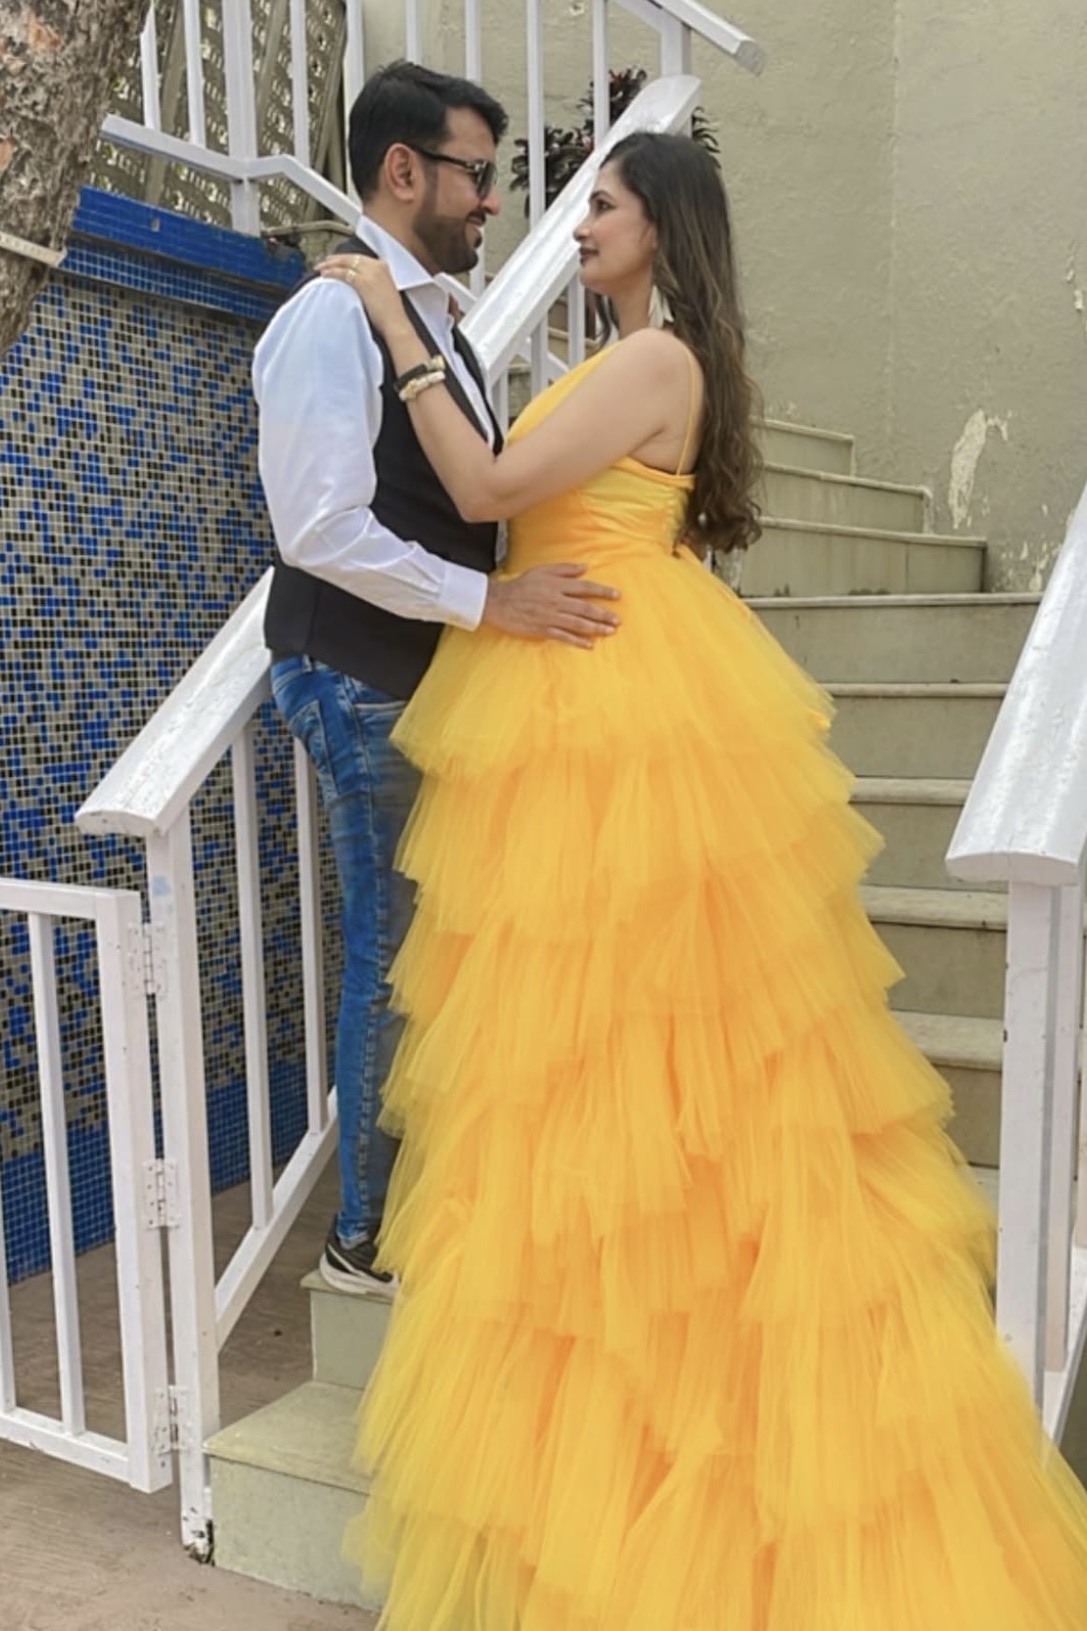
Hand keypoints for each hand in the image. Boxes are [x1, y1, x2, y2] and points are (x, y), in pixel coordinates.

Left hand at [319, 253, 403, 337]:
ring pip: (346, 263)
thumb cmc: (390, 314)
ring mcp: (371, 273)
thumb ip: (373, 282)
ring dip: (331, 264)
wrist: (396, 323)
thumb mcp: (383, 290)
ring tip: (320, 268)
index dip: (345, 258)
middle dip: (335, 259)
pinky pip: (344, 274)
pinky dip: (332, 273)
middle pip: (351, 258)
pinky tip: (324, 275)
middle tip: (323, 262)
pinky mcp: (363, 282)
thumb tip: (356, 281)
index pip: (360, 258)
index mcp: (383, 266)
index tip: (335, 261)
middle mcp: (377, 266)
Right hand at [483, 565, 620, 649]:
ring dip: (595, 628)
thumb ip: (565, 569)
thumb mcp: (543, 570)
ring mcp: (550, 617)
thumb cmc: (522, 585)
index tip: (617, 596)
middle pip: (585, 608)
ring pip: (578, 623)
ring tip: (610, 632)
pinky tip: (589, 644)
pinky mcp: (543, 630)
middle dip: (603, 614)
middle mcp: (556, 601)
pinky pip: (563, 636)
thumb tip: (585, 568)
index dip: (602, 592)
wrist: (500, 601)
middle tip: (618, 620)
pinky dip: (577, 641)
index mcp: (557, 586)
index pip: (585, 588)